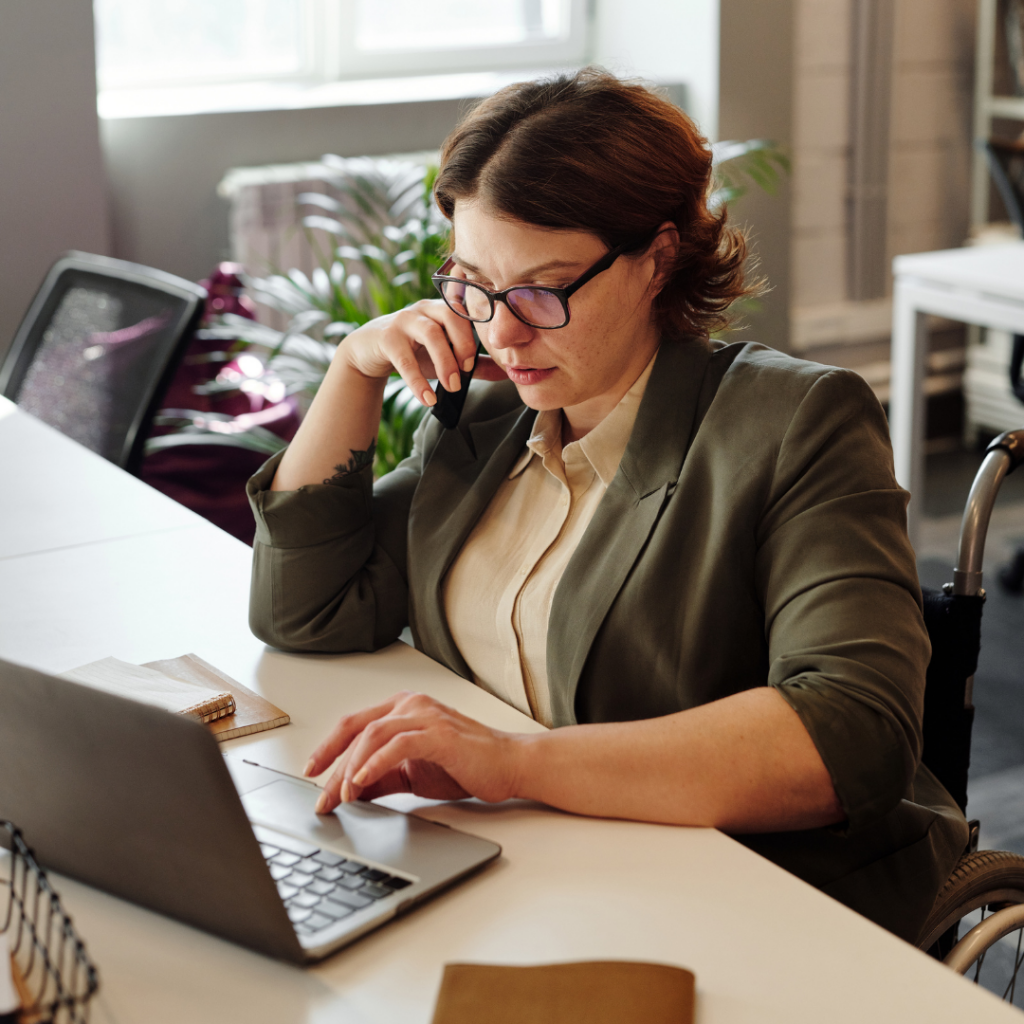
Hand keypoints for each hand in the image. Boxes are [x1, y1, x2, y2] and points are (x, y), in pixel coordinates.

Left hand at [304, 691, 523, 812]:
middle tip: (321, 796)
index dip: (329, 748)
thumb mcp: (413, 774)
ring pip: (373, 733)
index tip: (311, 773)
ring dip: (352, 766)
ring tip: (342, 795)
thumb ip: (381, 778)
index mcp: (404, 708)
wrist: (509, 765)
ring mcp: (426, 716)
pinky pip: (398, 744)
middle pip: (357, 727)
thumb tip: (348, 792)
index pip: (355, 724)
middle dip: (333, 763)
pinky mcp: (439, 734)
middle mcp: (412, 704)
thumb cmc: (466, 764)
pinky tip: (362, 781)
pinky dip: (375, 762)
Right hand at [341, 299, 506, 408]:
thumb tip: (507, 372)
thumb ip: (475, 364)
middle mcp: (425, 308)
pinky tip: (427, 399)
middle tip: (465, 375)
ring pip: (430, 333)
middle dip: (462, 347)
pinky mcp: (386, 337)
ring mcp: (404, 319)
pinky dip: (418, 382)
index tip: (474, 363)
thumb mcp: (444, 356)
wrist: (369, 351)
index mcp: (443, 309)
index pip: (466, 312)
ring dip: (444, 363)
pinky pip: (405, 359)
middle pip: (451, 316)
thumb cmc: (413, 351)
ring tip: (451, 387)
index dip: (475, 336)